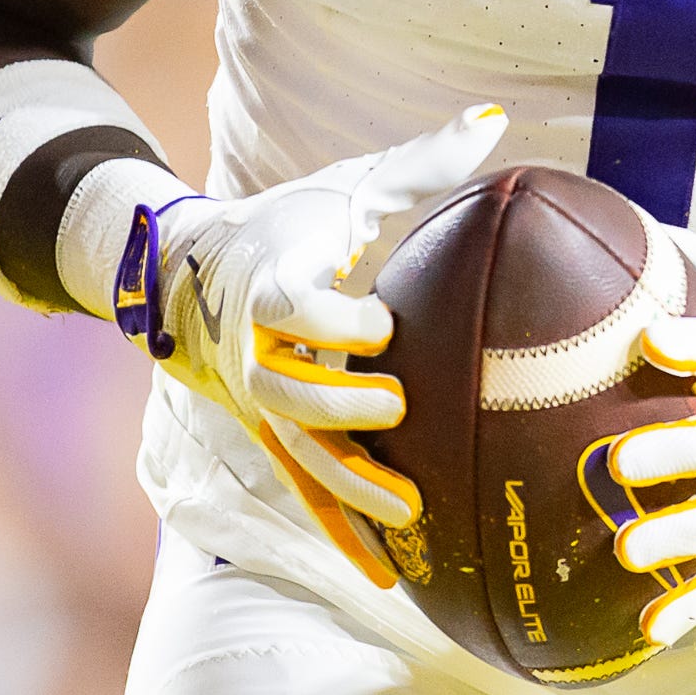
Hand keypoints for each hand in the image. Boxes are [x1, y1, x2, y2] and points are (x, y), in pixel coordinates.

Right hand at [114, 105, 505, 584]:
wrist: (197, 271)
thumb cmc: (289, 223)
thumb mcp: (348, 186)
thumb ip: (422, 162)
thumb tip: (498, 120)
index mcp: (271, 283)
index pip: (289, 304)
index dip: (330, 316)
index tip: (380, 319)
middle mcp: (257, 350)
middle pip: (285, 389)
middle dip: (338, 403)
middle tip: (397, 406)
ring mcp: (262, 404)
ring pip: (298, 452)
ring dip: (347, 486)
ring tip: (409, 510)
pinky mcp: (273, 438)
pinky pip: (305, 491)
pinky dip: (341, 533)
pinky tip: (387, 575)